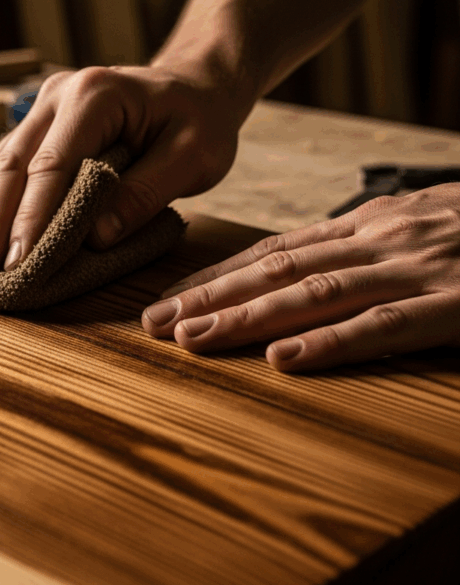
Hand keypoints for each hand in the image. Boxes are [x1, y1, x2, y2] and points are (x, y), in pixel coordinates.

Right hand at [0, 65, 250, 277]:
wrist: (193, 86)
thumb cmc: (199, 120)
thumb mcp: (193, 156)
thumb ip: (145, 193)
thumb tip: (94, 237)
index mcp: (95, 96)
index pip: (52, 164)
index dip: (31, 217)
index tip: (17, 263)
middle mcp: (58, 96)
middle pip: (12, 165)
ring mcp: (43, 108)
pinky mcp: (39, 126)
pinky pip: (3, 166)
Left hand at [142, 186, 459, 371]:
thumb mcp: (413, 223)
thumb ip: (357, 246)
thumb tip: (299, 269)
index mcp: (367, 224)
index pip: (274, 251)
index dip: (218, 276)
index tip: (170, 298)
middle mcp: (379, 240)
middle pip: (276, 271)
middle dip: (210, 298)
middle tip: (154, 323)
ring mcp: (416, 269)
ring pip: (314, 294)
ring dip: (247, 318)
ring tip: (192, 338)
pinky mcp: (458, 304)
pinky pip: (386, 326)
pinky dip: (332, 343)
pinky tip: (283, 361)